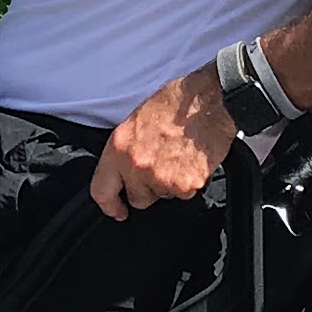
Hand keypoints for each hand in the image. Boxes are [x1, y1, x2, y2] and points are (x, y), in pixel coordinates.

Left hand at [91, 66, 234, 217]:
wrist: (208, 100)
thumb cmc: (175, 104)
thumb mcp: (135, 122)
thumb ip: (125, 152)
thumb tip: (124, 172)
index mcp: (120, 148)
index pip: (103, 190)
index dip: (110, 206)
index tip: (117, 211)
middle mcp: (137, 166)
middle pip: (138, 198)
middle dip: (148, 189)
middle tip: (162, 166)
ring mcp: (162, 178)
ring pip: (164, 196)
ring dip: (171, 183)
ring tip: (179, 155)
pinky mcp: (186, 184)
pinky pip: (186, 194)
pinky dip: (190, 181)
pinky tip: (192, 160)